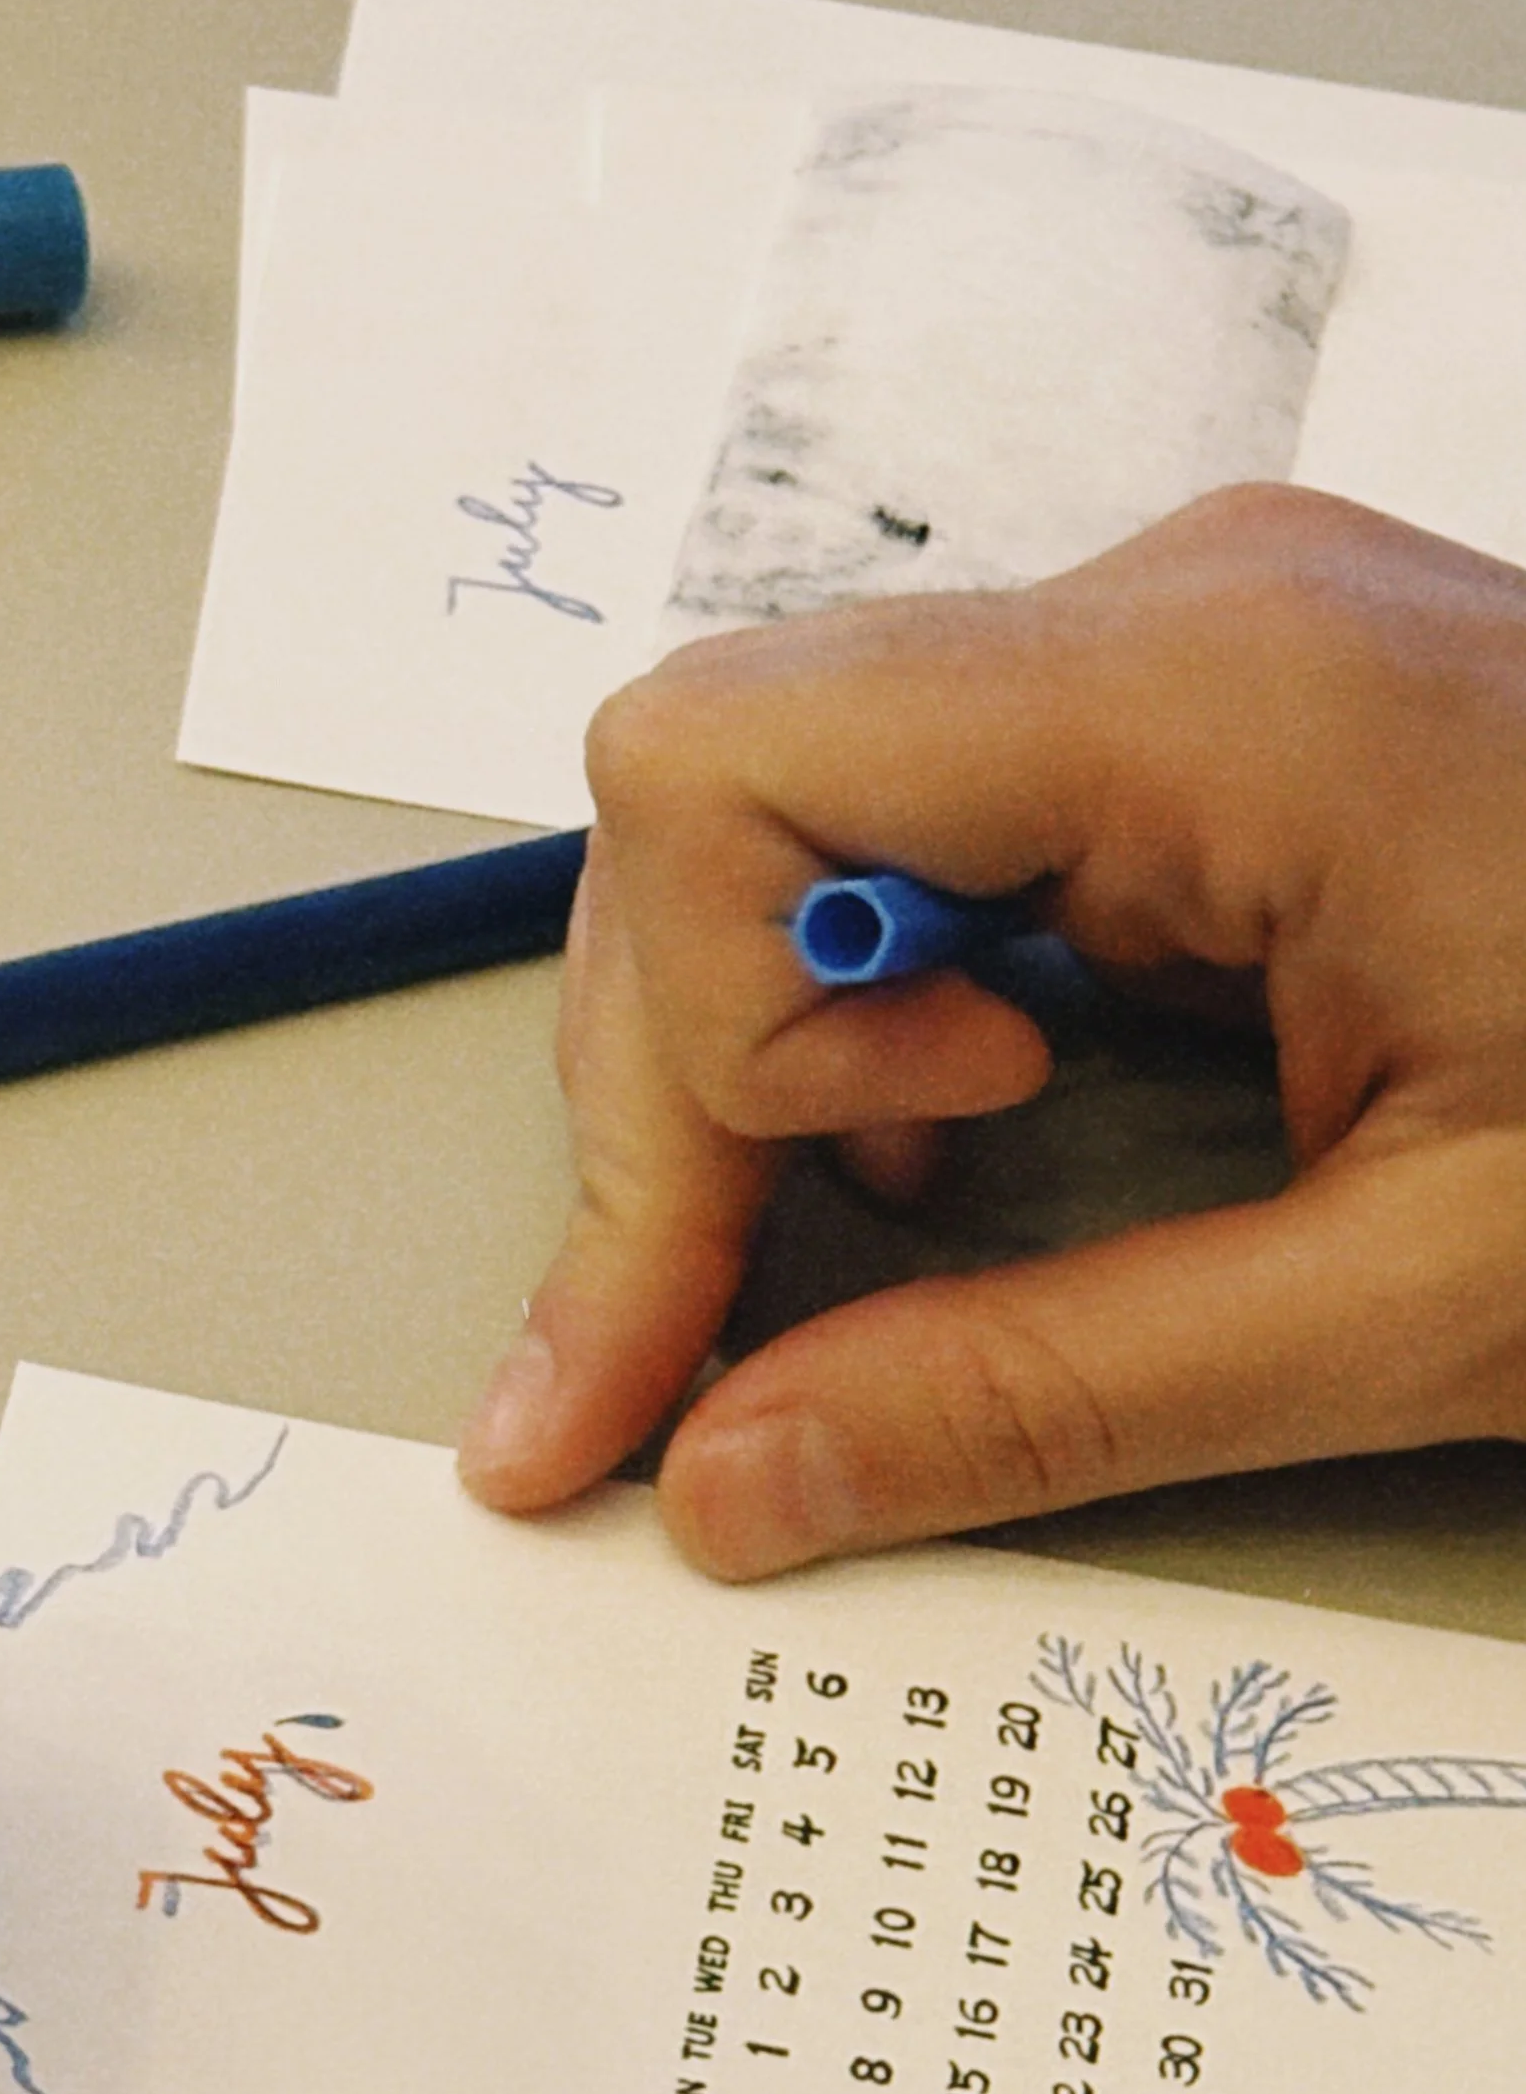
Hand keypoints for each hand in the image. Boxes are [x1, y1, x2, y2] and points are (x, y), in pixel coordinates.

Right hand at [459, 487, 1525, 1575]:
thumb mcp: (1433, 1303)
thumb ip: (1050, 1395)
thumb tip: (743, 1480)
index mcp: (1222, 699)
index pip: (729, 781)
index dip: (660, 1076)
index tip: (665, 1338)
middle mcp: (1176, 613)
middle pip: (725, 794)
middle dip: (682, 1097)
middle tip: (696, 1361)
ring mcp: (1193, 647)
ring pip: (799, 808)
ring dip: (772, 1054)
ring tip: (893, 1221)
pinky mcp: (1214, 717)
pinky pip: (932, 830)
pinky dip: (887, 1011)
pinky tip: (988, 1125)